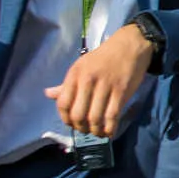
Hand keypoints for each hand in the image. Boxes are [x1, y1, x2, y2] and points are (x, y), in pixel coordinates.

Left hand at [45, 23, 154, 138]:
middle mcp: (88, 80)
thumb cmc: (103, 57)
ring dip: (95, 130)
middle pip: (78, 114)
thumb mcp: (81, 66)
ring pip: (95, 118)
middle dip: (80, 128)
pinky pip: (113, 116)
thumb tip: (48, 94)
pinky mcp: (122, 91)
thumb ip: (66, 84)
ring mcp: (106, 86)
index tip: (71, 123)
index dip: (65, 119)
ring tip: (97, 131)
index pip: (63, 103)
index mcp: (75, 74)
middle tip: (85, 129)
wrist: (130, 45)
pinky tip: (109, 132)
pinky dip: (110, 129)